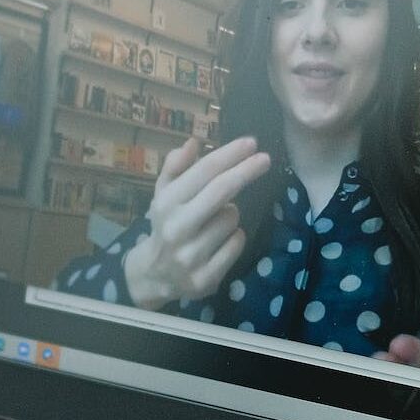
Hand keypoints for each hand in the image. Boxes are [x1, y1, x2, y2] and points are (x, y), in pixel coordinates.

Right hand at [121, 136, 271, 308]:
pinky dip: (234, 238)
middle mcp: (177, 228)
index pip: (203, 172)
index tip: (251, 143)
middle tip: (265, 159)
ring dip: (231, 214)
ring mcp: (191, 255)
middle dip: (246, 171)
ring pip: (232, 218)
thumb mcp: (164, 194)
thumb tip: (193, 142)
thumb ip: (175, 167)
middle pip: (221, 191)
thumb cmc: (166, 224)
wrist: (155, 274)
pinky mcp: (206, 277)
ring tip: (215, 221)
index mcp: (166, 203)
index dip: (230, 155)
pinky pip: (237, 243)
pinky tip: (219, 241)